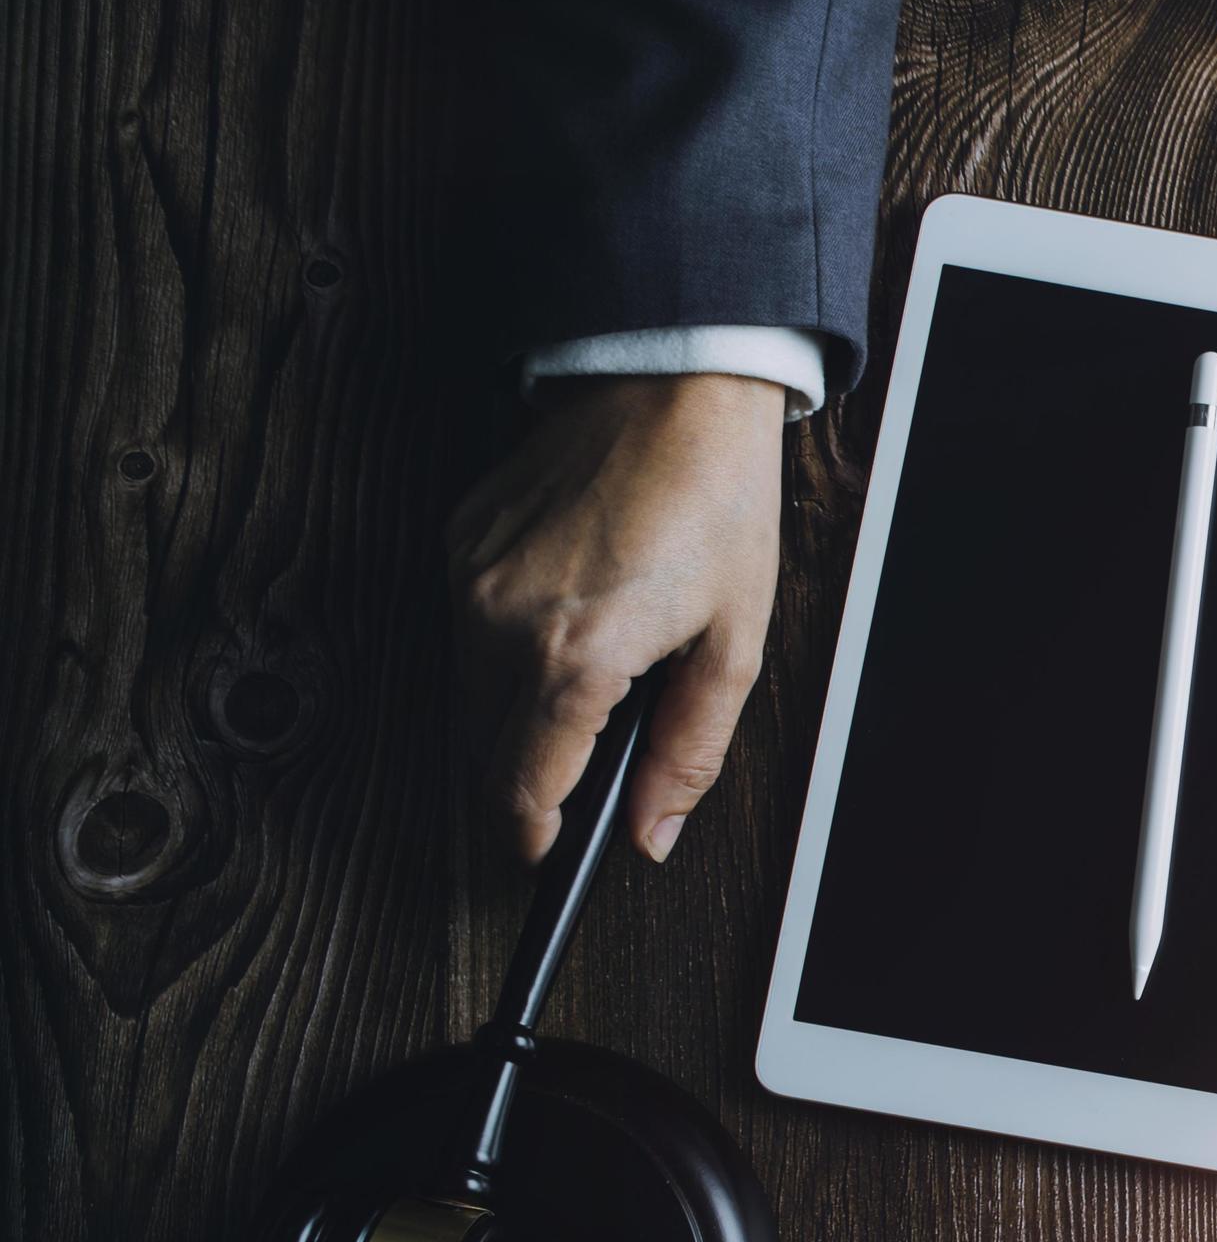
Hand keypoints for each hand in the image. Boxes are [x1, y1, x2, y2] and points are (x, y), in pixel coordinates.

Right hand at [447, 373, 785, 862]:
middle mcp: (500, 622)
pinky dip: (504, 651)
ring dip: (514, 717)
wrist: (670, 386)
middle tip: (585, 776)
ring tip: (591, 687)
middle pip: (483, 752)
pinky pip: (464, 631)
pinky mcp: (456, 542)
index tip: (548, 855)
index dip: (535, 837)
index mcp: (574, 657)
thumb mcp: (735, 645)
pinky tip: (567, 621)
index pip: (522, 789)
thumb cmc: (714, 504)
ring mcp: (467, 579)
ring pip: (466, 695)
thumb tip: (652, 830)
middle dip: (527, 780)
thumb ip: (689, 753)